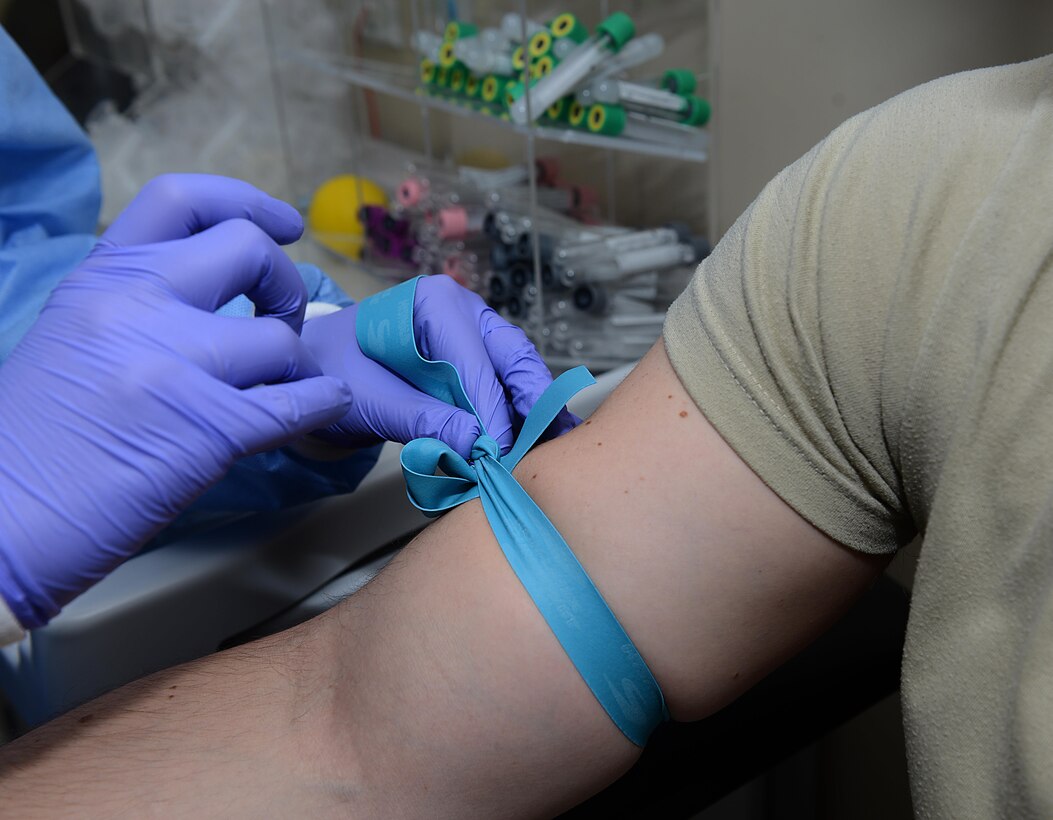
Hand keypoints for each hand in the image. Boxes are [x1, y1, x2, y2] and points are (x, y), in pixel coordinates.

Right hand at [0, 174, 351, 628]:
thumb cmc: (30, 443)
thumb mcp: (70, 341)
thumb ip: (134, 309)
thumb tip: (207, 308)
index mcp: (99, 280)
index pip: (180, 200)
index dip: (245, 202)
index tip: (283, 225)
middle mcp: (136, 306)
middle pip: (249, 251)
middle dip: (283, 282)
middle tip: (281, 318)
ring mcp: (173, 364)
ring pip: (280, 337)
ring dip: (298, 362)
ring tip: (282, 384)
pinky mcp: (207, 428)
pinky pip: (298, 402)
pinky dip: (322, 403)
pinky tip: (322, 406)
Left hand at [301, 275, 578, 456]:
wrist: (315, 368)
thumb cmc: (332, 371)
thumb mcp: (367, 399)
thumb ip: (420, 419)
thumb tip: (473, 444)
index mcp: (433, 302)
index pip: (474, 360)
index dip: (491, 408)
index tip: (499, 452)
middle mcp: (462, 310)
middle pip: (513, 356)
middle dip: (533, 400)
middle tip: (552, 440)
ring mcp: (472, 335)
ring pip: (517, 371)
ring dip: (533, 410)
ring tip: (554, 444)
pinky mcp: (474, 362)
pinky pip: (505, 385)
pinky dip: (519, 413)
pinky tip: (535, 440)